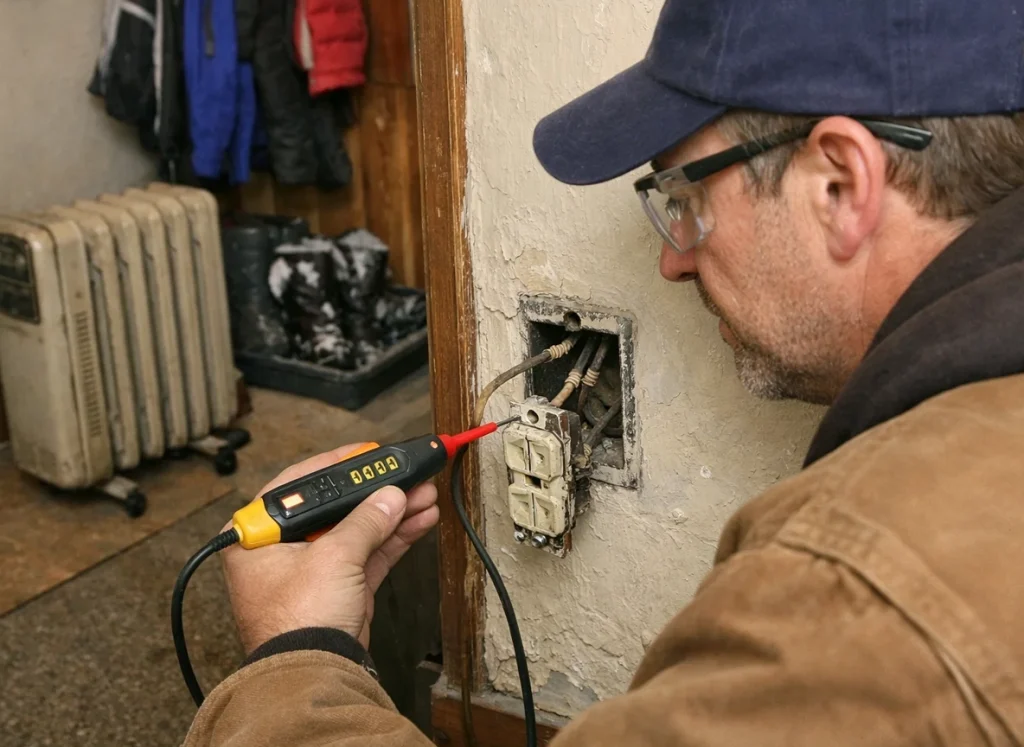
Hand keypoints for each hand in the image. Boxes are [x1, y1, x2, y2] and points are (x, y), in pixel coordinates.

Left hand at [221, 443, 439, 652]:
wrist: (313, 676)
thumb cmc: (296, 622)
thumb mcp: (333, 557)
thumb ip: (366, 520)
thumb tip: (390, 495)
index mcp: (256, 535)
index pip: (297, 484)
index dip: (336, 466)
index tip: (367, 453)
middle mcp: (279, 549)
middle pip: (334, 507)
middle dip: (375, 492)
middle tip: (404, 472)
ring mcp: (310, 570)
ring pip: (357, 529)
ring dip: (392, 513)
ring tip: (424, 493)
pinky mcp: (337, 589)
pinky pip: (368, 553)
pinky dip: (393, 537)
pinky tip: (419, 518)